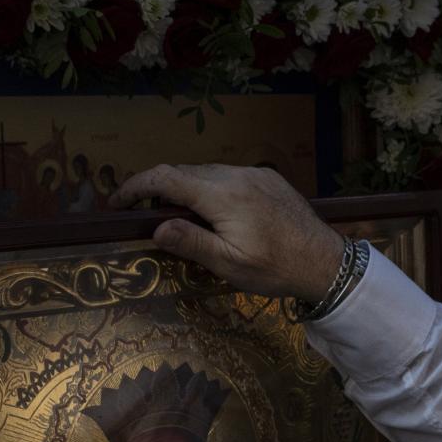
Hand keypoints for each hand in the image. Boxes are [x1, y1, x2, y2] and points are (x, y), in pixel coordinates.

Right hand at [109, 165, 346, 302]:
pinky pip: (226, 175)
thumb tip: (155, 227)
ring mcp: (254, 174)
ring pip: (205, 172)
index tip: (115, 203)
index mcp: (222, 195)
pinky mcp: (267, 179)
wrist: (327, 263)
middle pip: (183, 172)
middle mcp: (236, 175)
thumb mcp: (229, 264)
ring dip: (182, 188)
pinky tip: (208, 212)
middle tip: (137, 214)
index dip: (134, 187)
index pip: (165, 179)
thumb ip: (191, 242)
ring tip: (171, 217)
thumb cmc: (277, 269)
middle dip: (154, 188)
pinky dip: (207, 187)